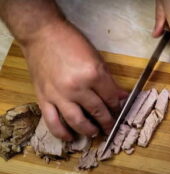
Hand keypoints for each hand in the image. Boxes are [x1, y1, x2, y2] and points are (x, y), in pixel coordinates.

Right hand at [22, 20, 126, 140]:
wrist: (42, 34)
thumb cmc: (71, 42)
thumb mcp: (96, 58)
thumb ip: (109, 80)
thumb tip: (122, 96)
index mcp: (93, 75)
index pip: (111, 98)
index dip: (118, 107)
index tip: (120, 112)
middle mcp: (77, 88)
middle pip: (98, 111)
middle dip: (108, 121)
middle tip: (111, 127)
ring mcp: (59, 95)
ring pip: (77, 121)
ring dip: (89, 130)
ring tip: (96, 133)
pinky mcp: (44, 98)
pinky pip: (53, 121)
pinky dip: (62, 133)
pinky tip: (70, 138)